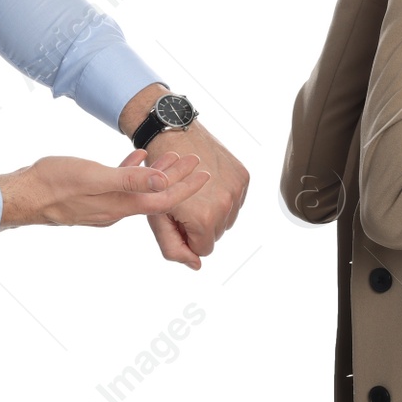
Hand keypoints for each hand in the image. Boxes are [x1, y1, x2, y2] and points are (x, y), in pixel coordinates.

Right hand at [0, 148, 211, 229]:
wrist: (23, 195)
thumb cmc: (54, 183)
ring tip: (172, 156)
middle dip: (178, 179)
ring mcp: (103, 205)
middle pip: (155, 195)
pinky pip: (120, 185)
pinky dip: (132, 172)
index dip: (186, 187)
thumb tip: (163, 182)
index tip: (204, 174)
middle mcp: (115, 210)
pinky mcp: (91, 197)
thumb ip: (129, 180)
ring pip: (139, 190)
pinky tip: (136, 158)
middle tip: (196, 160)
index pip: (163, 199)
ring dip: (157, 173)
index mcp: (120, 206)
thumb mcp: (94, 177)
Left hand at [140, 120, 247, 269]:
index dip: (187, 236)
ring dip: (213, 211)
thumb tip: (196, 266)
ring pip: (227, 219)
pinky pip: (236, 201)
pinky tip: (208, 183)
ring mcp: (236, 190)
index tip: (177, 218)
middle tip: (184, 203)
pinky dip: (223, 196)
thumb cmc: (159, 178)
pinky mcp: (243, 177)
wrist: (171, 136)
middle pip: (217, 234)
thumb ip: (173, 248)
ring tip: (195, 192)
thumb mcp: (158, 217)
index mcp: (204, 218)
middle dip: (200, 225)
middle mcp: (226, 205)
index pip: (203, 249)